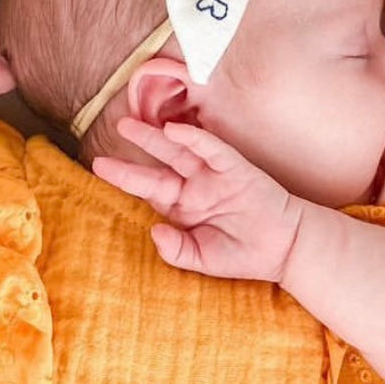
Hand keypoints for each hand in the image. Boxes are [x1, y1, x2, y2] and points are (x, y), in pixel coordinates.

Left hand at [92, 116, 303, 281]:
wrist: (285, 248)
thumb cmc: (244, 255)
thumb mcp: (204, 259)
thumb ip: (177, 250)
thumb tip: (154, 232)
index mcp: (184, 208)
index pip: (149, 190)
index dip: (125, 178)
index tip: (99, 167)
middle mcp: (195, 186)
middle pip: (158, 164)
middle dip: (135, 149)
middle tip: (112, 131)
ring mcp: (213, 175)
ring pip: (178, 150)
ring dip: (154, 137)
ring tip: (129, 124)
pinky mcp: (235, 167)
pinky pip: (211, 149)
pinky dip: (193, 138)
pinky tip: (174, 129)